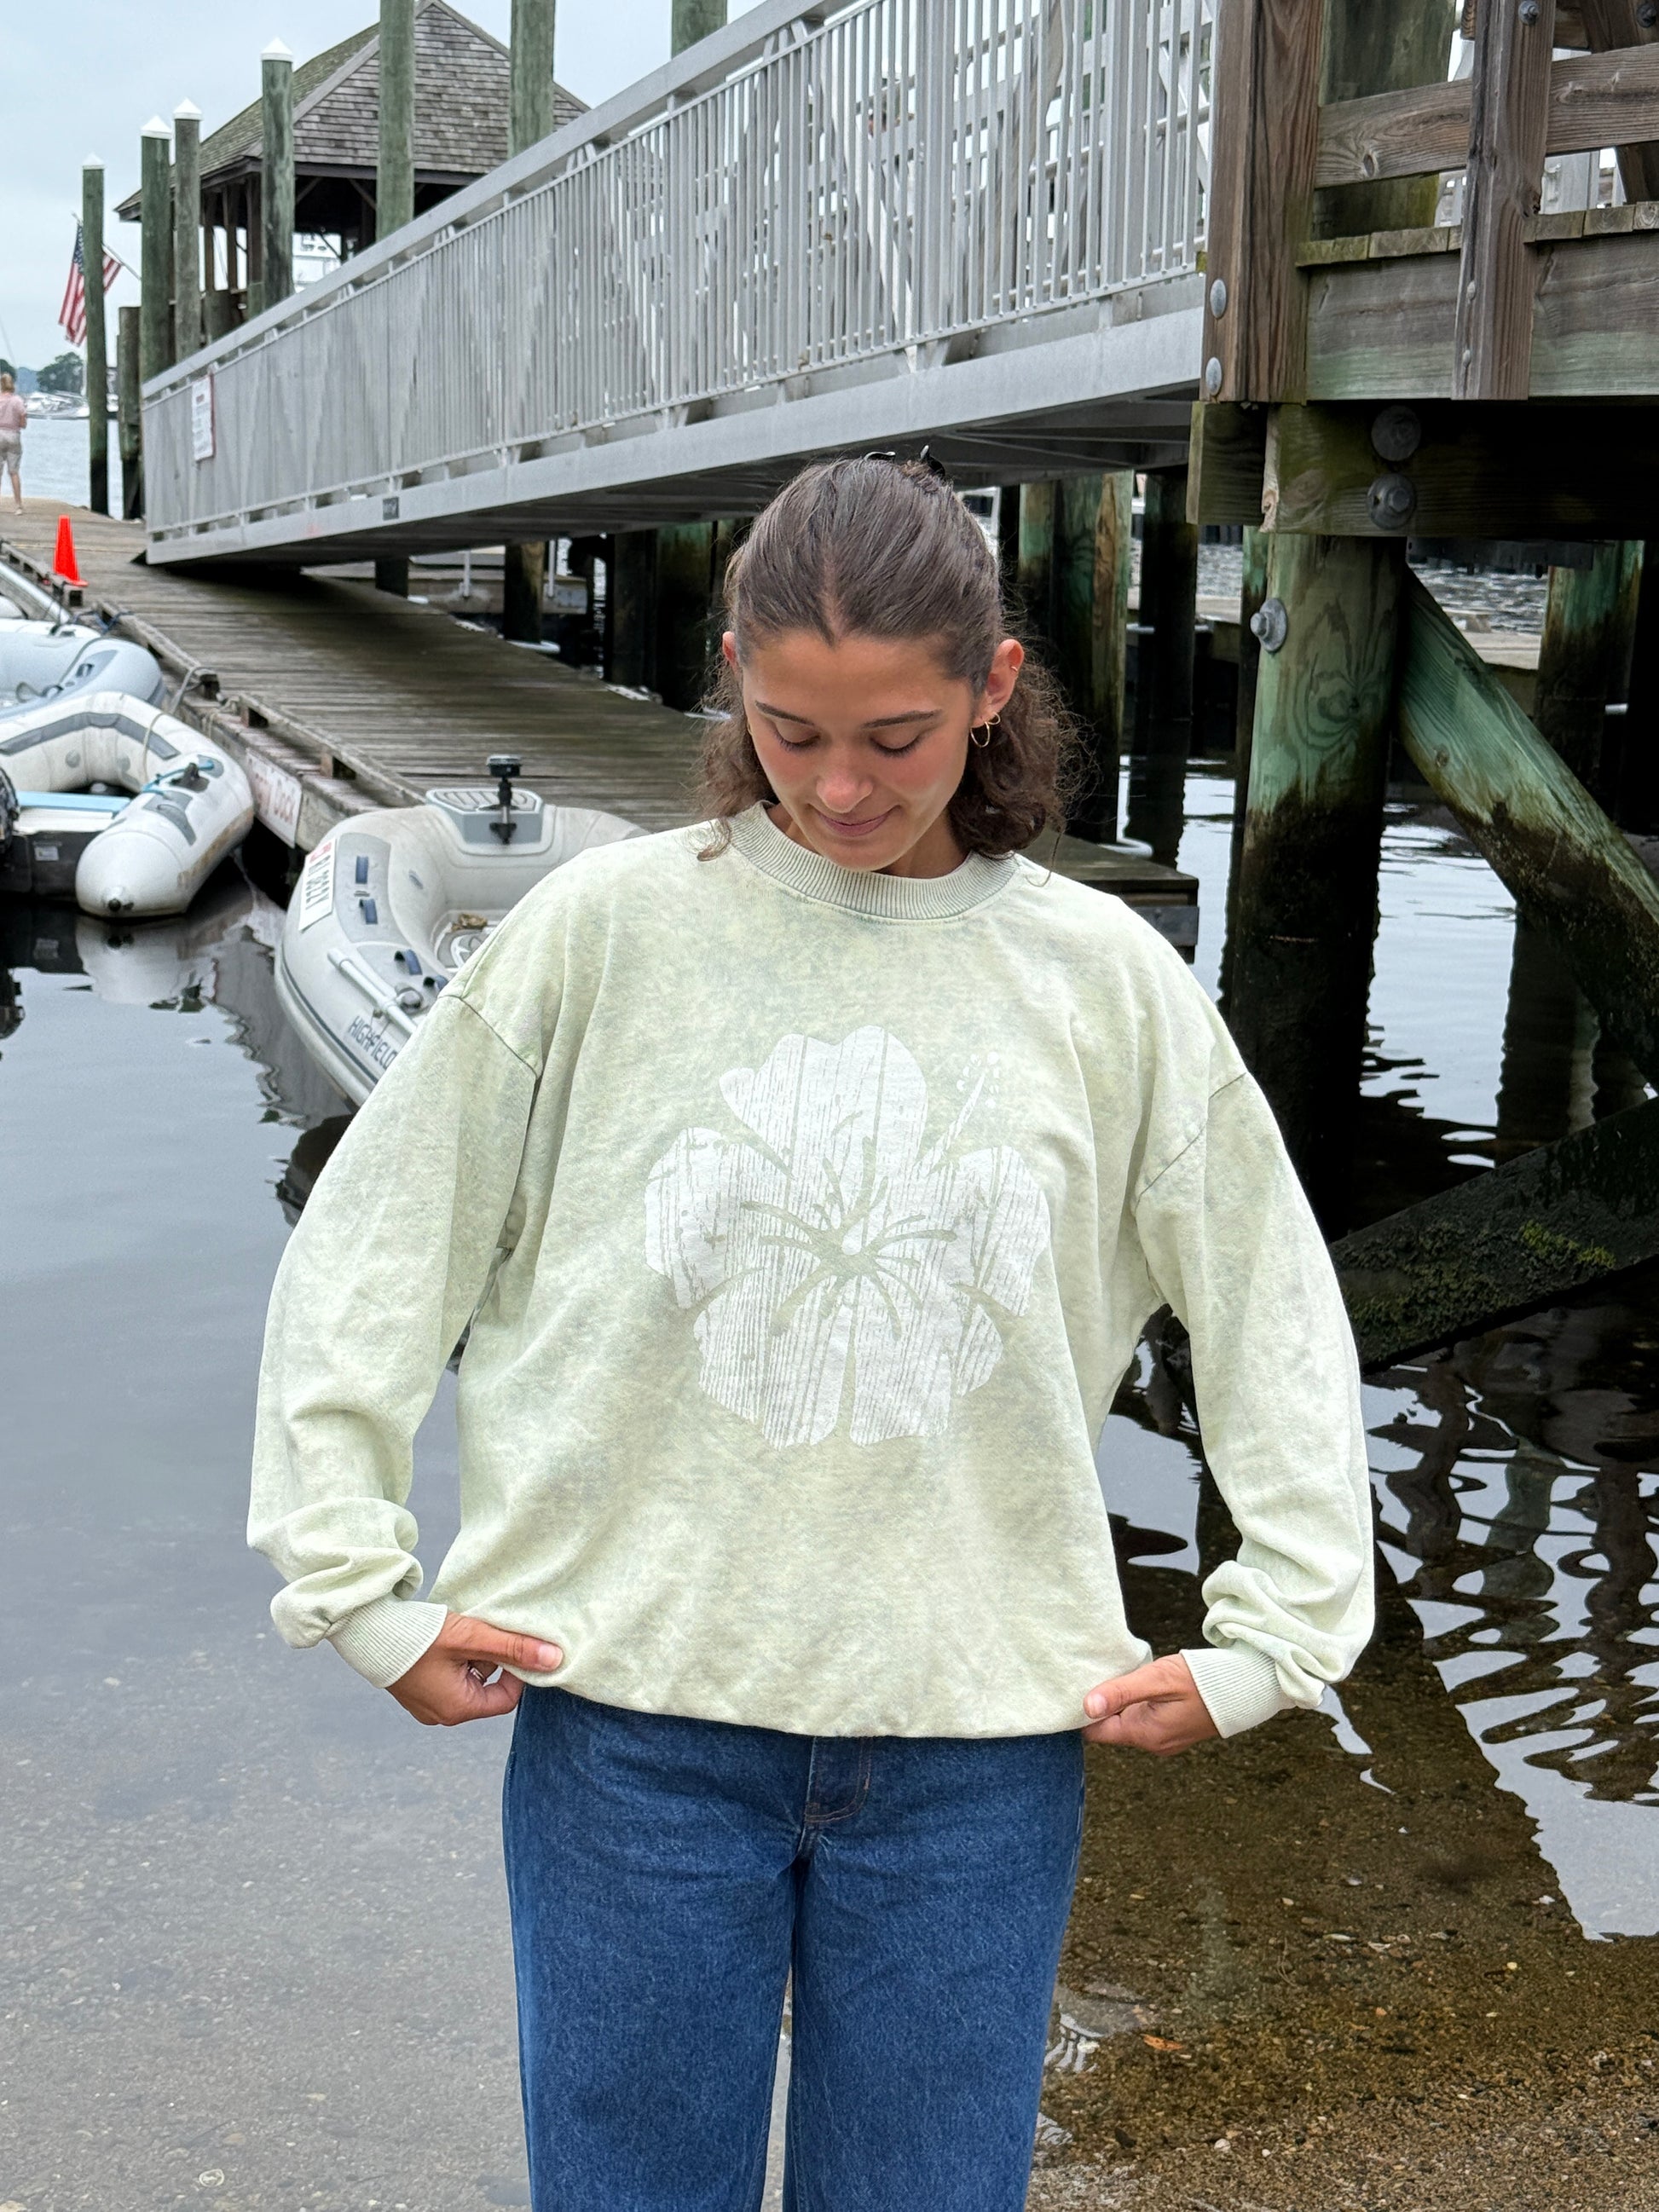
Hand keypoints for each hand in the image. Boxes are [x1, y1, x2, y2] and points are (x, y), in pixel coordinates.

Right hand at [387, 1612, 561, 1726]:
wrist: (366, 1628)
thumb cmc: (418, 1635)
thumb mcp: (472, 1638)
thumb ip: (514, 1648)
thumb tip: (555, 1659)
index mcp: (457, 1709)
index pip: (507, 1697)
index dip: (516, 1670)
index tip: (510, 1644)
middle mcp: (441, 1715)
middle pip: (487, 1688)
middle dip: (491, 1660)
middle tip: (480, 1634)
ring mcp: (426, 1704)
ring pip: (467, 1680)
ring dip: (471, 1657)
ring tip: (459, 1633)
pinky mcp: (415, 1691)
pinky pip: (447, 1678)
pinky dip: (453, 1659)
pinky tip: (444, 1637)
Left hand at [1081, 1652, 1218, 1756]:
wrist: (1244, 1686)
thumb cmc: (1202, 1680)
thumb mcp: (1157, 1679)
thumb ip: (1121, 1692)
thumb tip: (1086, 1707)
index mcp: (1145, 1735)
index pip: (1096, 1732)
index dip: (1084, 1711)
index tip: (1079, 1686)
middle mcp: (1153, 1744)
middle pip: (1110, 1727)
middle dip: (1102, 1705)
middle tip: (1100, 1674)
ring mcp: (1165, 1739)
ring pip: (1127, 1722)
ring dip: (1121, 1703)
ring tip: (1120, 1675)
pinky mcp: (1174, 1730)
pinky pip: (1145, 1720)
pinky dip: (1138, 1704)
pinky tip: (1141, 1685)